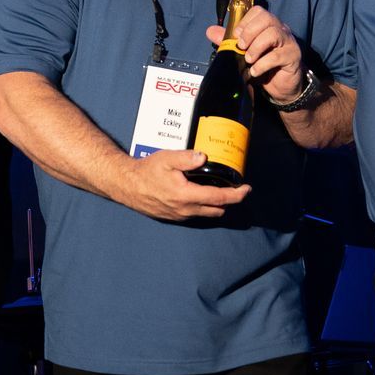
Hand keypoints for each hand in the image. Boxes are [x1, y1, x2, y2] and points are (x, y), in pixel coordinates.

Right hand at [118, 149, 250, 219]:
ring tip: (220, 189)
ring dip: (217, 204)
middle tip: (236, 188)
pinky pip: (195, 215)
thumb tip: (204, 156)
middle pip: (217, 209)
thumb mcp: (166, 159)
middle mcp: (186, 209)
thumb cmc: (146, 171)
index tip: (247, 189)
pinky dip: (203, 207)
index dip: (237, 194)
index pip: (219, 198)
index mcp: (187, 195)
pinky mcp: (174, 217)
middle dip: (230, 200)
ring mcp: (180, 216)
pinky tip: (200, 194)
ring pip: (207, 214)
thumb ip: (186, 158)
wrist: (127, 186)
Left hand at [206, 6, 302, 103]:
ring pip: (273, 34)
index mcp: (269, 25)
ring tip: (248, 60)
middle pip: (267, 18)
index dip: (245, 22)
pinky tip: (255, 72)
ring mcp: (288, 42)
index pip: (259, 11)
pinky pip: (277, 56)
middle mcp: (281, 30)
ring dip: (256, 47)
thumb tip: (210, 31)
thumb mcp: (244, 53)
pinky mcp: (293, 57)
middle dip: (250, 32)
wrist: (282, 87)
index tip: (236, 36)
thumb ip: (228, 41)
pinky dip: (262, 64)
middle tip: (241, 47)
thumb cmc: (264, 66)